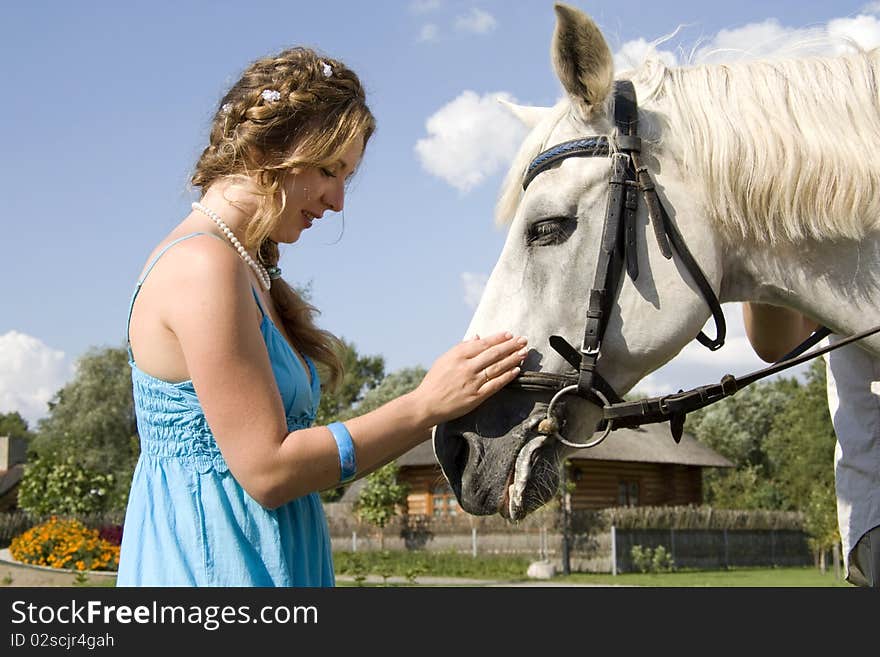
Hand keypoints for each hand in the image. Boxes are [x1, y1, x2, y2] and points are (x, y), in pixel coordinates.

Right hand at [412, 331, 527, 425]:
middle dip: (511, 346)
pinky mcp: (476, 397)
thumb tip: (477, 337)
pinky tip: (516, 370)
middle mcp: (466, 367)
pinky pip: (495, 384)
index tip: (510, 334)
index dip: (498, 338)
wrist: (427, 404)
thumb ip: (462, 348)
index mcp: (457, 355)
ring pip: (497, 367)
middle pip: (493, 353)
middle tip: (524, 340)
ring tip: (524, 353)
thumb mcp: (444, 359)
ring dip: (513, 359)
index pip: (483, 344)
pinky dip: (507, 376)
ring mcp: (472, 382)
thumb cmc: (434, 381)